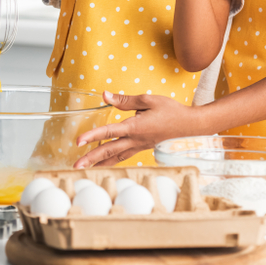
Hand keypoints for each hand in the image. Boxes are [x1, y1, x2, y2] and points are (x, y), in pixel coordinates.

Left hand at [72, 91, 205, 167]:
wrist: (189, 125)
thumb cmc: (170, 110)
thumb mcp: (148, 99)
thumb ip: (125, 99)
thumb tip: (105, 95)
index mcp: (135, 127)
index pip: (109, 132)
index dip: (92, 136)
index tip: (78, 141)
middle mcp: (135, 140)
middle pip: (108, 150)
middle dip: (91, 158)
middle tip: (75, 166)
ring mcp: (139, 146)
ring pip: (115, 157)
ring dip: (99, 163)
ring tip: (84, 169)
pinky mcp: (142, 147)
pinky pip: (123, 156)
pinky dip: (111, 161)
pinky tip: (104, 164)